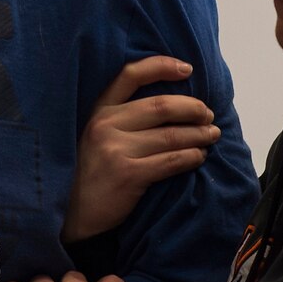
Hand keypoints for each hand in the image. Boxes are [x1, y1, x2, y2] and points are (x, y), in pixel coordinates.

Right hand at [66, 56, 217, 241]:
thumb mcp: (95, 136)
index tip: (188, 69)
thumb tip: (173, 106)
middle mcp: (106, 125)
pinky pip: (171, 161)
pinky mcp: (128, 174)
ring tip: (211, 136)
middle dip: (193, 109)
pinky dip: (191, 157)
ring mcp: (116, 149)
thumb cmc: (91, 173)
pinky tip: (199, 157)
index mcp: (99, 111)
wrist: (71, 214)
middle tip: (208, 115)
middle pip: (161, 106)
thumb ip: (123, 119)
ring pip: (171, 135)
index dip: (161, 66)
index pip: (131, 75)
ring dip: (198, 135)